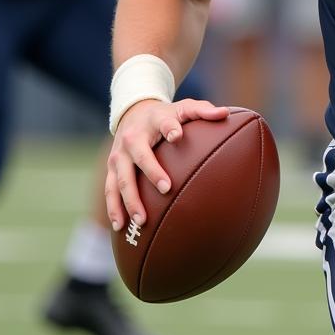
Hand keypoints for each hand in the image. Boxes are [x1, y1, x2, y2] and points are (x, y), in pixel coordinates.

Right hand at [105, 97, 228, 230]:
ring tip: (141, 220)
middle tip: (167, 189)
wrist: (132, 113)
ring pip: (121, 179)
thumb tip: (225, 113)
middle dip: (152, 172)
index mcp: (155, 121)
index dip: (171, 128)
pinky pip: (110, 190)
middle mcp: (133, 138)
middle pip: (140, 156)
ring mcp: (118, 155)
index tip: (177, 135)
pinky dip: (114, 208)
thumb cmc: (165, 115)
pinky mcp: (111, 168)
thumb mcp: (183, 107)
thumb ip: (202, 111)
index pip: (164, 123)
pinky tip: (120, 226)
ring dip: (129, 200)